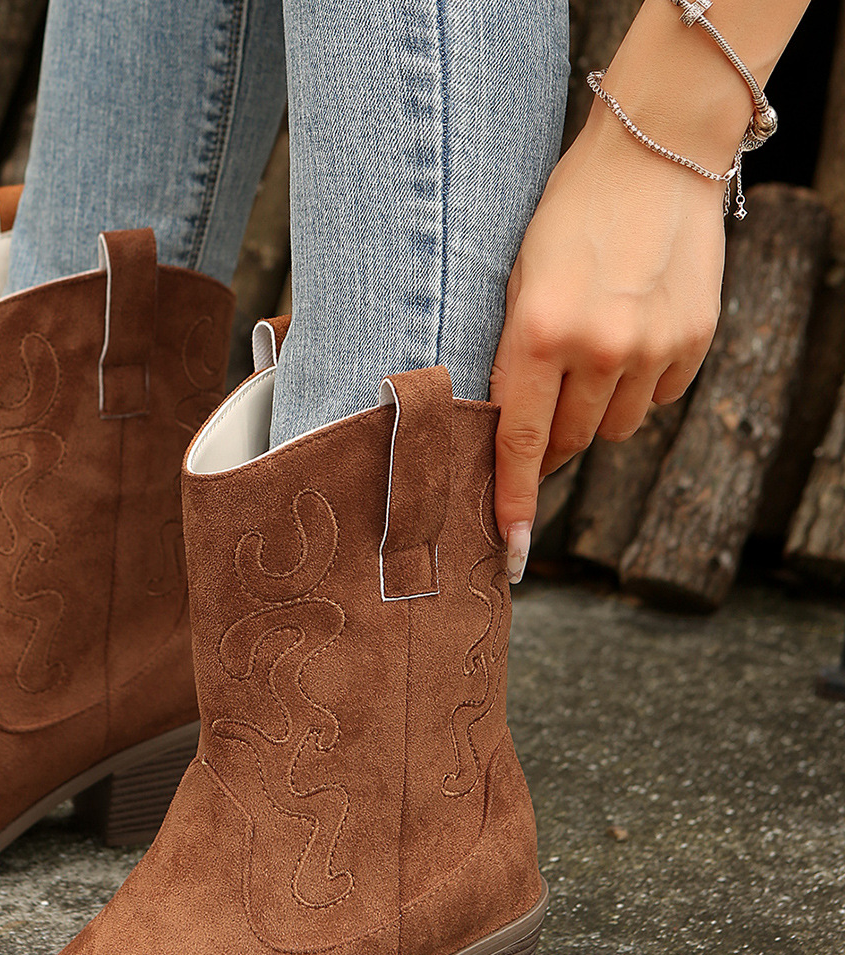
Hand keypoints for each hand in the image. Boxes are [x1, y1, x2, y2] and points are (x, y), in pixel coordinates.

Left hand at [488, 103, 726, 582]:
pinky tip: (634, 335)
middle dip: (554, 441)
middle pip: (571, 443)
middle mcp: (598, 349)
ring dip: (599, 409)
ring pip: (616, 427)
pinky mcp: (694, 340)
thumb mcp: (517, 282)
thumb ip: (514, 360)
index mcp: (537, 333)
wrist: (654, 155)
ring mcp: (652, 347)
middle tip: (548, 406)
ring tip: (595, 349)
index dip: (512, 502)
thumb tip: (516, 437)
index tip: (510, 550)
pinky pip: (658, 397)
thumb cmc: (568, 215)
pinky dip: (641, 384)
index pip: (520, 443)